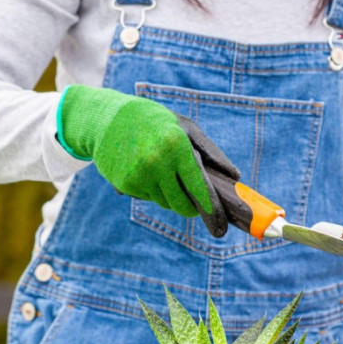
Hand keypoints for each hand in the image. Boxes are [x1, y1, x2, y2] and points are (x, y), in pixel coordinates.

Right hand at [57, 86, 238, 234]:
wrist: (108, 118)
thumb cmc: (156, 122)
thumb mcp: (185, 128)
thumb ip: (211, 152)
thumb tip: (234, 177)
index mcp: (176, 146)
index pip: (199, 188)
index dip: (211, 209)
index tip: (221, 225)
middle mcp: (157, 162)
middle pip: (181, 205)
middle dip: (190, 208)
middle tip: (193, 204)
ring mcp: (138, 175)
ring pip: (164, 203)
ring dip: (168, 194)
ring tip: (160, 169)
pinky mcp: (124, 185)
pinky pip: (147, 198)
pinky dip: (150, 190)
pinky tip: (142, 169)